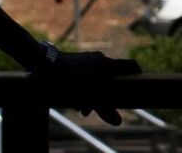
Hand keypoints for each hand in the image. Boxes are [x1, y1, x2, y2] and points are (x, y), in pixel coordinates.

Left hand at [29, 46, 143, 124]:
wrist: (42, 64)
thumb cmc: (68, 79)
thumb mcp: (87, 97)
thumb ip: (103, 109)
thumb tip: (118, 122)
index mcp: (107, 64)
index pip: (130, 65)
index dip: (138, 74)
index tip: (139, 84)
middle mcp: (99, 59)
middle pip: (112, 76)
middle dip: (109, 93)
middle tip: (104, 107)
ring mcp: (86, 59)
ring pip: (97, 77)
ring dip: (94, 93)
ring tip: (83, 109)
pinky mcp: (74, 62)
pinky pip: (86, 75)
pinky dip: (84, 88)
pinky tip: (73, 100)